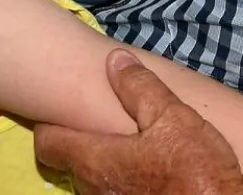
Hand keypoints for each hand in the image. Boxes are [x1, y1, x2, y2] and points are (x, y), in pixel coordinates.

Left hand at [36, 51, 242, 194]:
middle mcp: (94, 189)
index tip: (63, 111)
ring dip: (103, 165)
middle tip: (100, 123)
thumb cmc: (194, 165)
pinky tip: (145, 169)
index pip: (48, 143)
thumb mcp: (171, 115)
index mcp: (95, 159)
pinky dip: (120, 181)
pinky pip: (113, 194)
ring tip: (126, 145)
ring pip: (92, 183)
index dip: (51, 125)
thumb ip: (138, 86)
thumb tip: (115, 60)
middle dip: (81, 144)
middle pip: (70, 163)